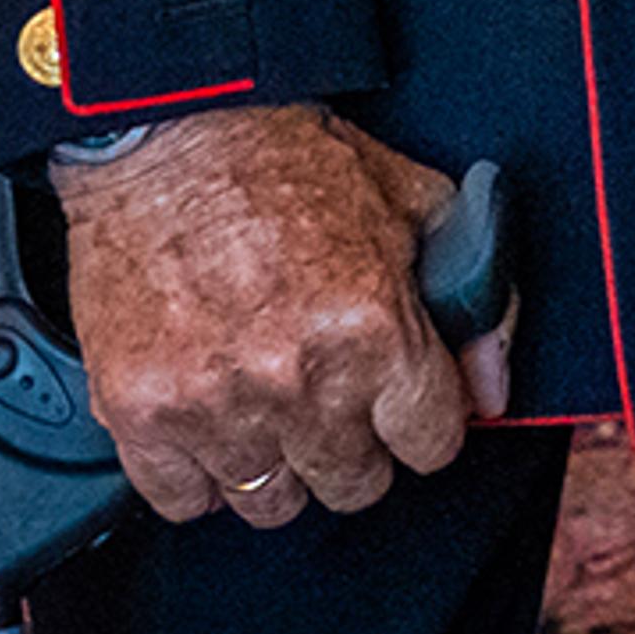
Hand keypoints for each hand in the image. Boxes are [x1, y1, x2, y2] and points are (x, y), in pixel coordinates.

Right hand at [55, 102, 512, 527]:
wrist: (174, 130)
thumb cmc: (289, 160)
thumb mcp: (414, 204)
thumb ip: (472, 297)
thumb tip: (493, 385)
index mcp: (374, 329)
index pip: (432, 444)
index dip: (425, 422)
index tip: (407, 407)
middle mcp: (298, 379)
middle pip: (354, 485)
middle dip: (357, 446)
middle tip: (336, 396)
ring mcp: (215, 404)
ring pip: (272, 503)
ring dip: (280, 462)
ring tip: (272, 404)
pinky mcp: (141, 412)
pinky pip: (184, 500)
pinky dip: (199, 473)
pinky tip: (213, 418)